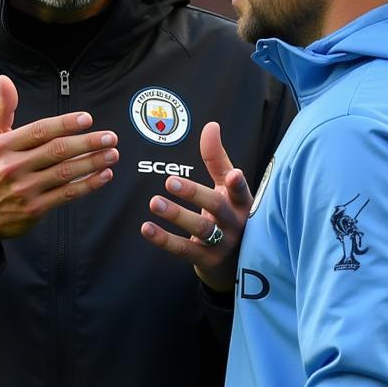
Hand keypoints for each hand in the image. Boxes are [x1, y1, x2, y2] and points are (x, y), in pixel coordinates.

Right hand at [0, 75, 118, 238]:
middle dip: (87, 143)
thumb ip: (2, 108)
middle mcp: (14, 167)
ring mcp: (26, 189)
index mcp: (4, 146)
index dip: (65, 124)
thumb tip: (4, 80)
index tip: (87, 119)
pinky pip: (67, 194)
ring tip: (112, 154)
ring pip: (66, 173)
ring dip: (93, 162)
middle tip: (110, 137)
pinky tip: (103, 175)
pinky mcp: (36, 208)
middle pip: (57, 151)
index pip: (40, 131)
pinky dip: (88, 185)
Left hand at [141, 122, 251, 292]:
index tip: (234, 175)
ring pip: (201, 229)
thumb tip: (211, 125)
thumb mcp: (226, 188)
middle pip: (216, 207)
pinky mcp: (206, 260)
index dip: (238, 184)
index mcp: (241, 202)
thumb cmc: (228, 214)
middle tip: (170, 181)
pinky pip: (183, 249)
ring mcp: (222, 243)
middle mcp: (234, 222)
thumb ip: (217, 159)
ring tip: (155, 202)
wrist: (234, 261)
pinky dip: (164, 239)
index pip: (241, 191)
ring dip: (177, 215)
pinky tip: (146, 227)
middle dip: (194, 194)